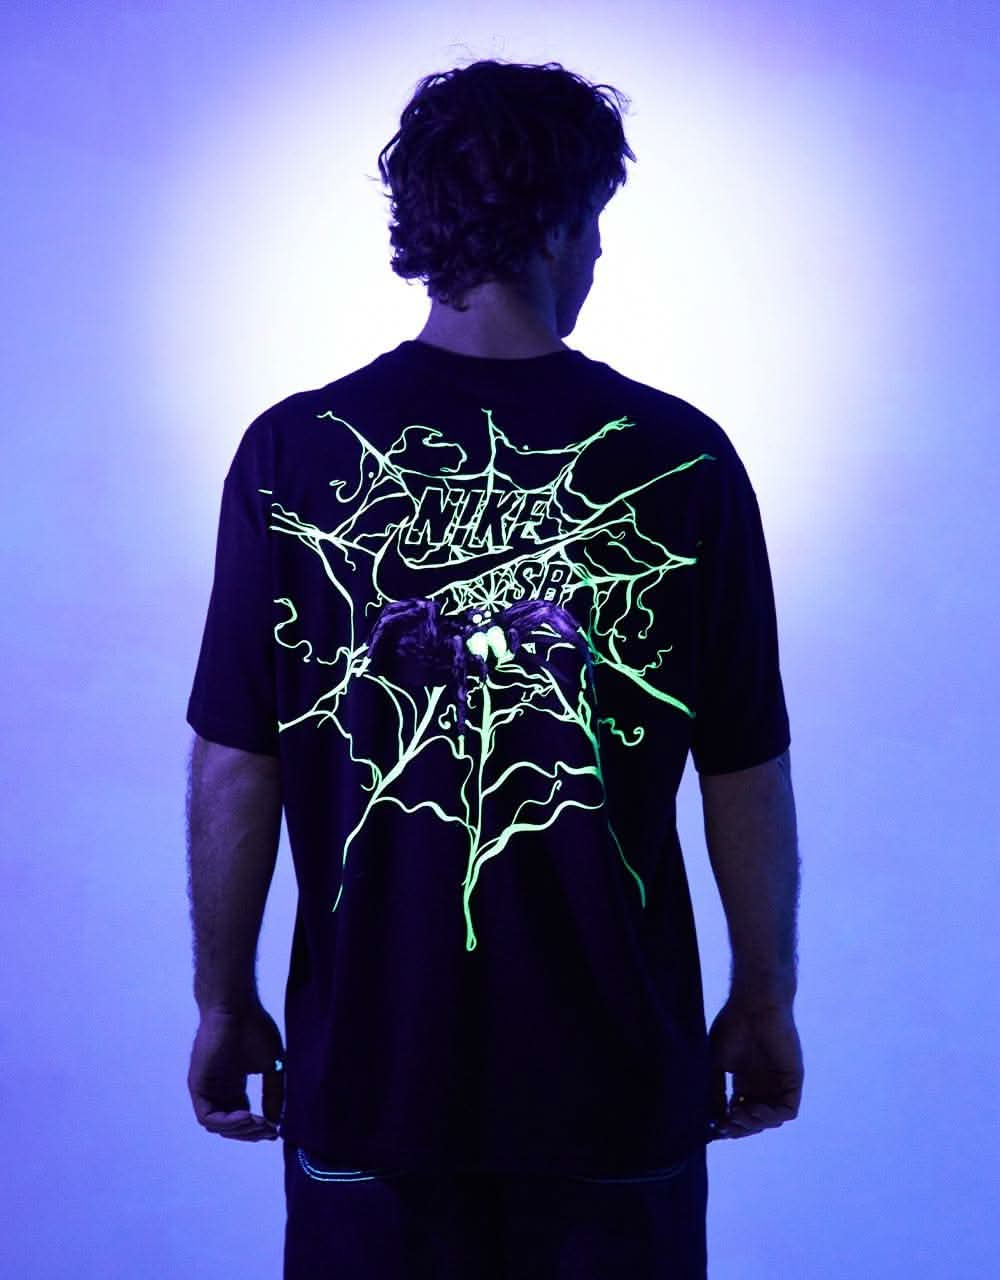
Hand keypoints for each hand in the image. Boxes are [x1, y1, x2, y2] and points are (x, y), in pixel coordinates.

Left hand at [188, 1003, 284, 1140]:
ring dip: (239, 1130)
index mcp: (233, 1085)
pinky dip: (226, 1122)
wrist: (237, 1008)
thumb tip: (274, 1122)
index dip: (257, 1128)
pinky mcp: (198, 1085)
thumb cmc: (255, 1029)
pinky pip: (207, 1116)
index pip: (241, 1116)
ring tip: (258, 1123)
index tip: (274, 1130)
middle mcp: (218, 1089)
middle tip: (268, 1130)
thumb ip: (274, 1094)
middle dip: (250, 1132)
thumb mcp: (274, 1065)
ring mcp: (207, 1088)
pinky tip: (247, 1116)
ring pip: (217, 1125)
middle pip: (230, 1125)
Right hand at [707, 996, 802, 1139]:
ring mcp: (778, 1084)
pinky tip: (755, 1108)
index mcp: (745, 1083)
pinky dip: (771, 1116)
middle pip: (754, 1121)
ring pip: (770, 1120)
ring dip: (754, 1124)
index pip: (739, 1114)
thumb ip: (714, 1091)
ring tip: (738, 1114)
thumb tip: (711, 1120)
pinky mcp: (793, 1081)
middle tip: (725, 1124)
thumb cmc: (732, 1026)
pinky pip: (787, 1110)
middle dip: (740, 1128)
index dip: (728, 1124)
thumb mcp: (716, 1063)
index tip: (714, 1127)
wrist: (753, 1005)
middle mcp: (763, 1086)